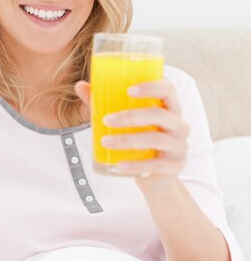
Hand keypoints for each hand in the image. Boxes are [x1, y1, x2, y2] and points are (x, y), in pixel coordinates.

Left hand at [75, 80, 189, 182]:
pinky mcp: (175, 166)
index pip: (168, 89)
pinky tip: (118, 165)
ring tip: (105, 142)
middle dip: (131, 116)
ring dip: (128, 140)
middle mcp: (179, 124)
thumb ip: (103, 102)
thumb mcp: (123, 119)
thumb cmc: (138, 137)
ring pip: (156, 139)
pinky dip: (136, 165)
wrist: (156, 175)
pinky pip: (156, 165)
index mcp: (169, 107)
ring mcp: (179, 146)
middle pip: (160, 115)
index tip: (128, 90)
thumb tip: (80, 85)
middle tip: (106, 120)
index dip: (151, 87)